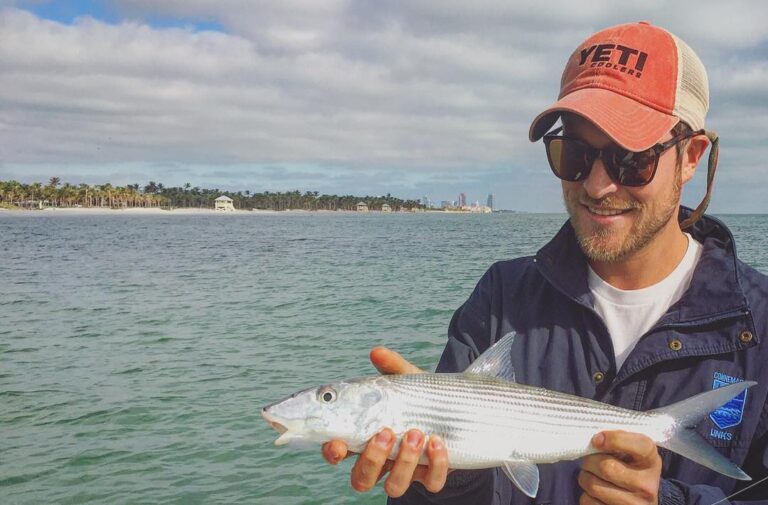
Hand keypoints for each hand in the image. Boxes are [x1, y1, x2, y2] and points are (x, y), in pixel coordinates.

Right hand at [321, 347, 450, 496]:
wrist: (455, 410)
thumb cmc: (418, 398)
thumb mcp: (406, 381)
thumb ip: (391, 368)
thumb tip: (377, 352)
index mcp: (366, 437)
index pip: (339, 452)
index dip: (333, 453)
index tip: (338, 445)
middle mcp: (383, 460)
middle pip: (361, 479)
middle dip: (371, 460)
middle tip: (386, 432)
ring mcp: (406, 471)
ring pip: (393, 487)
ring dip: (403, 463)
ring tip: (416, 433)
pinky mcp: (431, 474)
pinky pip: (431, 482)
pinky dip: (435, 465)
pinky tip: (437, 442)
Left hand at [578, 430, 661, 504]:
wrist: (639, 501)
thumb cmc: (629, 469)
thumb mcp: (632, 453)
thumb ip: (618, 442)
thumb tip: (597, 440)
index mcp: (651, 462)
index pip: (639, 446)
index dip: (615, 439)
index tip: (597, 440)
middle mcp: (646, 485)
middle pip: (606, 467)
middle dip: (589, 461)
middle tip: (590, 461)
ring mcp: (635, 504)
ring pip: (593, 485)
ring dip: (585, 477)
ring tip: (592, 476)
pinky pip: (589, 502)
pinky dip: (586, 496)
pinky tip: (596, 493)